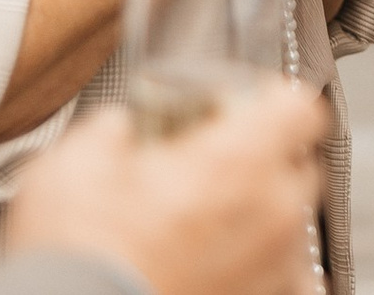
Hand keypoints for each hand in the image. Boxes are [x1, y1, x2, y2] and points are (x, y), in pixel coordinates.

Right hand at [3, 85, 327, 294]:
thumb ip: (112, 130)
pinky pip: (284, 272)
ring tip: (202, 224)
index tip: (245, 107)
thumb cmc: (80, 256)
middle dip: (262, 160)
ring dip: (258, 213)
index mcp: (240, 160)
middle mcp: (272, 209)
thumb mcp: (74, 168)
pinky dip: (258, 262)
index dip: (272, 101)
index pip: (300, 106)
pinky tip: (218, 262)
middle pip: (297, 163)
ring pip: (290, 219)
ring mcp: (275, 262)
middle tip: (208, 170)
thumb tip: (121, 128)